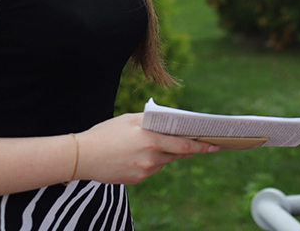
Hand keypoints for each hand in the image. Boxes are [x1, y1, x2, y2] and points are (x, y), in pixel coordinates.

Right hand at [74, 113, 218, 184]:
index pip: (184, 144)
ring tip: (151, 144)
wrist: (83, 156)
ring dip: (165, 153)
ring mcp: (145, 171)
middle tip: (201, 144)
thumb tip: (170, 124)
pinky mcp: (137, 180)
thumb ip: (152, 121)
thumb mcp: (129, 119)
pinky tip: (136, 154)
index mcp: (151, 139)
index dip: (202, 145)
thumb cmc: (106, 132)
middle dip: (187, 148)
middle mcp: (151, 157)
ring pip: (164, 161)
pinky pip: (152, 169)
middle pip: (177, 153)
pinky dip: (151, 161)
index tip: (216, 145)